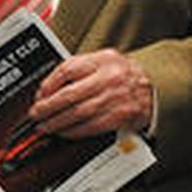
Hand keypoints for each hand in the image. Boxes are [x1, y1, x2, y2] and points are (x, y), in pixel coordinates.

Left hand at [28, 48, 152, 138]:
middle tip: (36, 114)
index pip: (68, 69)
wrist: (155, 89)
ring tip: (45, 126)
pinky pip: (91, 126)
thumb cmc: (125, 76)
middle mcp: (110, 78)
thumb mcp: (105, 61)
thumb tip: (49, 87)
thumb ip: (80, 68)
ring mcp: (116, 98)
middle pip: (70, 94)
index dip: (48, 84)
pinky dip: (74, 131)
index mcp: (103, 60)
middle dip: (48, 107)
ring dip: (57, 122)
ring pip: (78, 113)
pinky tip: (64, 132)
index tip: (39, 95)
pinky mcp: (120, 116)